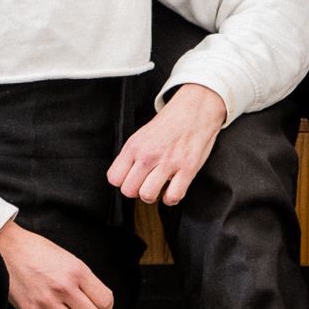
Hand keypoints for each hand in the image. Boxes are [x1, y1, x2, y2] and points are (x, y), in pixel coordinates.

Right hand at [0, 221, 113, 308]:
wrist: (6, 247)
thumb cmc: (36, 250)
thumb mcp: (67, 258)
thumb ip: (83, 278)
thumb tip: (95, 299)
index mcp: (77, 271)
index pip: (105, 300)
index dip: (104, 305)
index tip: (98, 305)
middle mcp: (65, 287)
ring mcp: (47, 300)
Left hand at [106, 84, 225, 205]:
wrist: (195, 110)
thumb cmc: (169, 124)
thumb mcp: (141, 135)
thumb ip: (131, 155)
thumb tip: (124, 176)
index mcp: (134, 146)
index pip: (114, 178)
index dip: (123, 182)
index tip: (131, 179)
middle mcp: (148, 154)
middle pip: (128, 190)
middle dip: (136, 191)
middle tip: (145, 183)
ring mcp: (168, 162)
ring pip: (147, 195)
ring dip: (153, 195)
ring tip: (158, 187)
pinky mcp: (187, 169)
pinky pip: (173, 196)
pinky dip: (171, 198)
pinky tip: (172, 190)